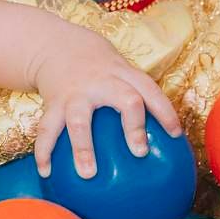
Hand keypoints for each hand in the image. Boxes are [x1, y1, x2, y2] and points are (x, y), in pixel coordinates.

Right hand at [29, 28, 182, 178]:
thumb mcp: (119, 71)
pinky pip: (47, 128)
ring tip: (88, 174)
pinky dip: (44, 151)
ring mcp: (76, 93)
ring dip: (83, 147)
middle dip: (133, 126)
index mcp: (122, 74)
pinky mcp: (54, 102)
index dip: (165, 111)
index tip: (175, 134)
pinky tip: (46, 172)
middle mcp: (102, 82)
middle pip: (124, 100)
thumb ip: (137, 96)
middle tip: (140, 153)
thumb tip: (162, 139)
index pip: (149, 90)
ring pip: (79, 120)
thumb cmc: (98, 68)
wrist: (55, 44)